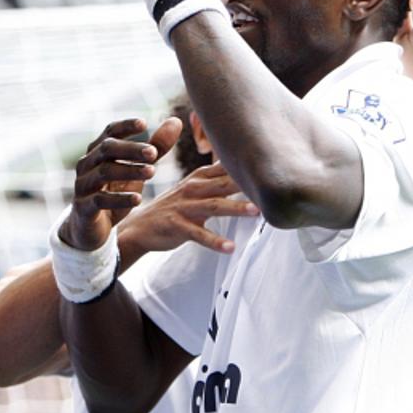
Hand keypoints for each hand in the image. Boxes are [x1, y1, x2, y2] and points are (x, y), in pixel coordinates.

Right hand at [61, 117, 180, 250]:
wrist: (92, 228)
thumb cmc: (115, 192)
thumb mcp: (137, 169)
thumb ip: (156, 148)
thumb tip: (176, 121)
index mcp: (98, 151)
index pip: (109, 132)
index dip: (125, 126)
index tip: (144, 123)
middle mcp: (87, 164)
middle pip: (106, 149)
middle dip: (130, 149)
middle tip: (153, 153)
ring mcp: (83, 186)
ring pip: (104, 173)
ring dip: (129, 171)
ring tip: (152, 172)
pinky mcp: (84, 208)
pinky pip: (100, 200)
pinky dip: (120, 199)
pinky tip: (138, 199)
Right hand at [120, 162, 259, 257]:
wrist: (140, 227)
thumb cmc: (174, 207)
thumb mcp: (193, 188)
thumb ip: (216, 179)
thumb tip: (242, 168)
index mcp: (199, 177)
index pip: (226, 168)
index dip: (247, 165)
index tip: (272, 164)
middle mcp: (193, 188)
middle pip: (224, 183)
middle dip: (247, 184)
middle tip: (272, 185)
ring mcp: (184, 207)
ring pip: (214, 206)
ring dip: (236, 208)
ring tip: (257, 212)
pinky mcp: (177, 226)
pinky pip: (199, 234)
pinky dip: (215, 241)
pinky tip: (230, 248)